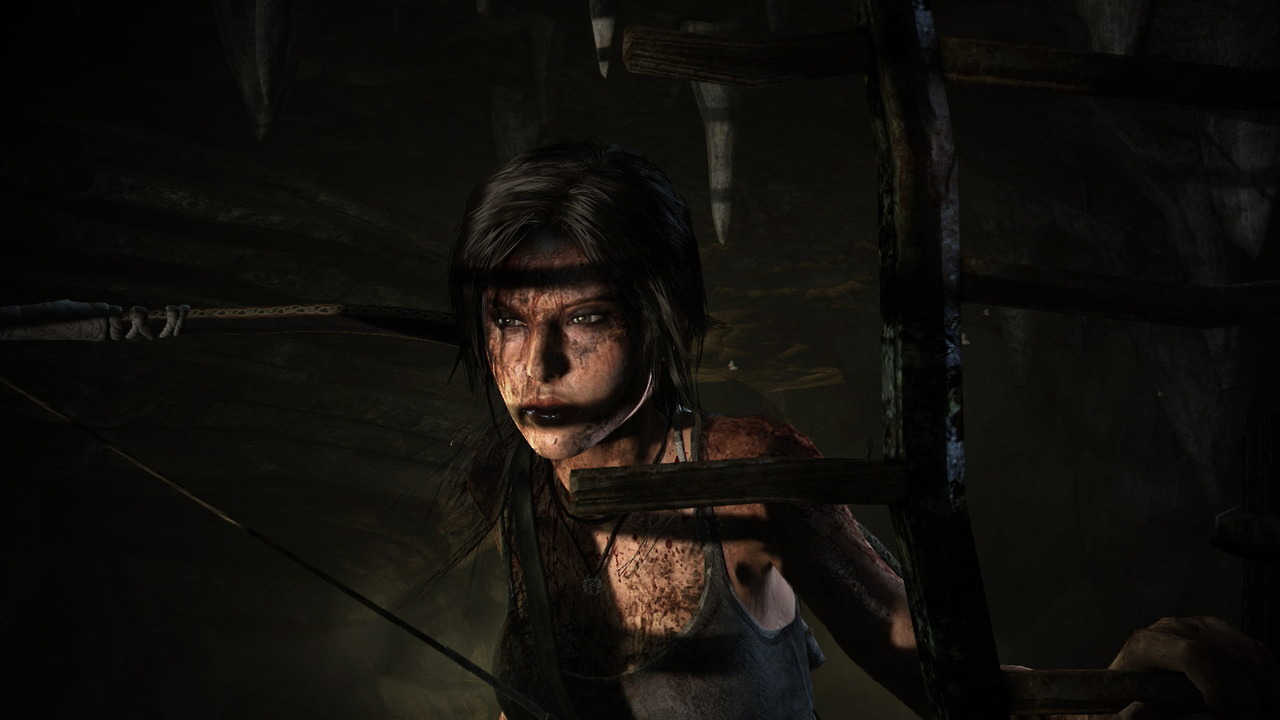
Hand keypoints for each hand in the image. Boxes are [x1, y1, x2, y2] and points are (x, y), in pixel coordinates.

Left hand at [1109, 616, 1279, 718]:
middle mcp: (1171, 629)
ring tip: (1267, 714)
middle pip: (1223, 654)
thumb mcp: (1116, 714)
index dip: (1219, 689)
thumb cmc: (1122, 702)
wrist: (1123, 688)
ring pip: (1245, 650)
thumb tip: (1141, 711)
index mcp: (1144, 645)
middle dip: (1246, 696)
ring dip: (1266, 686)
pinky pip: (1251, 650)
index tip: (1228, 719)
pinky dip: (1268, 677)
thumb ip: (1127, 717)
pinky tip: (1269, 701)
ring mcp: (1195, 627)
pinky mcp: (1215, 632)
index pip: (1192, 655)